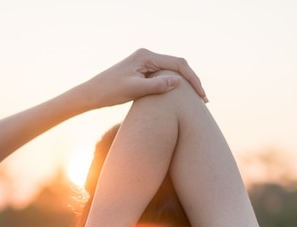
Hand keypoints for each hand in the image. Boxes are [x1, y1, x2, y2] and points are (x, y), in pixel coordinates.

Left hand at [83, 48, 206, 107]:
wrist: (92, 94)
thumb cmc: (110, 92)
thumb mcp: (134, 90)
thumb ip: (156, 85)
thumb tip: (178, 82)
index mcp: (146, 56)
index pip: (177, 64)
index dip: (192, 80)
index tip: (201, 96)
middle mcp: (147, 56)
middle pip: (177, 66)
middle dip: (192, 82)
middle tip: (204, 100)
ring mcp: (144, 63)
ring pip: (172, 72)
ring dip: (184, 85)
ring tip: (196, 101)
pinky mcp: (142, 72)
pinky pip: (163, 77)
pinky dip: (174, 87)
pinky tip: (180, 99)